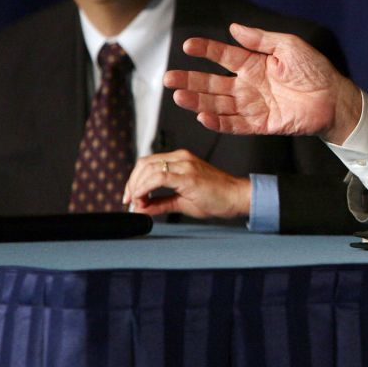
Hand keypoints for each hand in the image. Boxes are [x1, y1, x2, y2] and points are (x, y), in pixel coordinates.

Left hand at [122, 150, 250, 218]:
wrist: (237, 197)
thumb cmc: (216, 197)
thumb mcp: (182, 200)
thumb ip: (160, 203)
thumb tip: (140, 209)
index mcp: (180, 159)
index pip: (147, 163)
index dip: (133, 180)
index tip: (130, 197)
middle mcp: (181, 158)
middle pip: (144, 164)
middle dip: (131, 184)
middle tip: (130, 201)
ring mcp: (185, 164)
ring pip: (148, 169)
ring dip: (136, 187)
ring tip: (138, 204)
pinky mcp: (188, 176)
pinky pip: (158, 178)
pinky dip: (145, 189)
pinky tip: (143, 199)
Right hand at [163, 23, 362, 143]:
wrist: (335, 97)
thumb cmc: (315, 69)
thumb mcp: (288, 46)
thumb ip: (260, 40)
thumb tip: (232, 27)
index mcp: (254, 64)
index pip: (224, 56)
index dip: (206, 50)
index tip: (187, 45)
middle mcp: (249, 85)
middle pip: (213, 83)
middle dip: (191, 80)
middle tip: (168, 78)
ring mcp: (253, 106)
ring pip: (218, 104)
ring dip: (198, 101)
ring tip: (178, 96)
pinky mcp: (261, 124)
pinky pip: (235, 124)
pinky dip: (218, 121)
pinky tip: (202, 116)